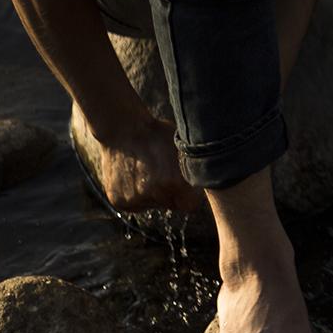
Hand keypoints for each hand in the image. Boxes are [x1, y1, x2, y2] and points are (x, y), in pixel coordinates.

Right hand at [81, 111, 202, 212]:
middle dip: (172, 193)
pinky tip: (134, 175)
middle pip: (171, 204)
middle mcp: (156, 194)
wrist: (121, 128)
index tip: (186, 183)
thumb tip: (213, 180)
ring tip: (147, 169)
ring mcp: (135, 200)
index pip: (190, 205)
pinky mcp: (119, 201)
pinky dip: (136, 194)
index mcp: (176, 182)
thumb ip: (195, 168)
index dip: (189, 194)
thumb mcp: (183, 147)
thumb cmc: (158, 134)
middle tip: (163, 171)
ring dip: (153, 193)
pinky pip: (135, 204)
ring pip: (152, 204)